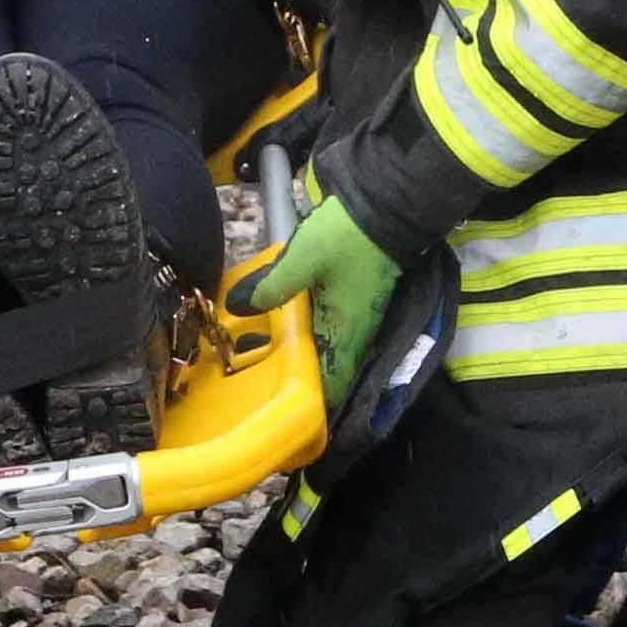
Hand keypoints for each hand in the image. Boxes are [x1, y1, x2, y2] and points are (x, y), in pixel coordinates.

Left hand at [234, 195, 407, 416]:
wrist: (387, 207)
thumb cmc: (346, 237)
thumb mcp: (300, 260)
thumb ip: (271, 288)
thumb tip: (239, 307)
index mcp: (344, 333)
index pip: (331, 386)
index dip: (312, 408)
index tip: (286, 420)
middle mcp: (357, 334)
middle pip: (331, 373)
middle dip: (306, 385)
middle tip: (269, 391)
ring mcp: (362, 318)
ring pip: (333, 353)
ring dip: (310, 360)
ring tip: (274, 363)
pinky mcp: (361, 302)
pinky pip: (336, 332)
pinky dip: (317, 338)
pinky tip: (294, 329)